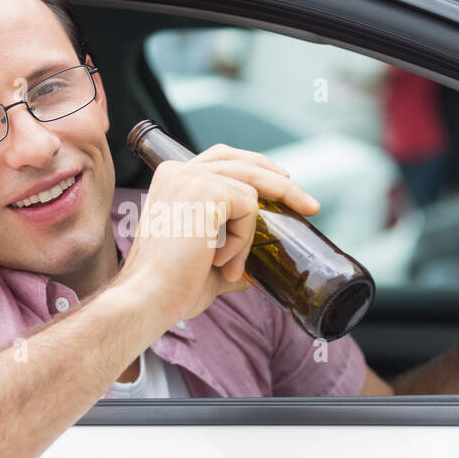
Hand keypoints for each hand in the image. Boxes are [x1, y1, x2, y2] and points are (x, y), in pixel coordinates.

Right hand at [116, 143, 320, 325]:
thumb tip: (254, 270)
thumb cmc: (170, 286)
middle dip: (281, 181)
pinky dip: (243, 239)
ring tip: (233, 264)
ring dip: (253, 228)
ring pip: (252, 184)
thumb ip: (231, 256)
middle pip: (243, 161)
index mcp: (173, 179)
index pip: (224, 159)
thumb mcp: (206, 262)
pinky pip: (249, 208)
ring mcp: (193, 177)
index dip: (257, 170)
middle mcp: (180, 170)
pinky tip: (217, 259)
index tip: (284, 185)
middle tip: (309, 206)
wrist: (149, 298)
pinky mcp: (209, 191)